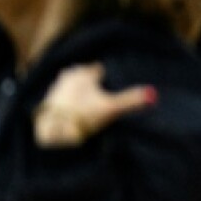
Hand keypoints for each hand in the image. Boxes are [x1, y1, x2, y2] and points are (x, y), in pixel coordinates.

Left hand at [33, 62, 156, 147]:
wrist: (53, 130)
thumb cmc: (82, 116)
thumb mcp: (111, 108)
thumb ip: (131, 100)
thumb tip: (153, 94)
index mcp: (84, 73)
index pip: (99, 70)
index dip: (106, 79)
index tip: (109, 85)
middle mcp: (68, 76)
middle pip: (85, 76)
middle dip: (91, 83)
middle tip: (99, 94)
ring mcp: (55, 87)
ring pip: (72, 86)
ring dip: (78, 92)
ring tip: (86, 104)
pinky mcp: (47, 100)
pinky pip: (61, 98)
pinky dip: (67, 102)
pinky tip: (71, 111)